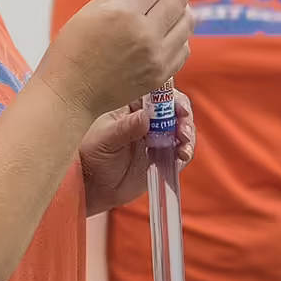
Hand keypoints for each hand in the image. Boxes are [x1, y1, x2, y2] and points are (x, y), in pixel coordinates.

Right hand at [40, 0, 190, 127]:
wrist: (71, 93)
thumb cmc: (72, 49)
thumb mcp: (90, 10)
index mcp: (125, 13)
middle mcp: (146, 35)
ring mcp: (157, 57)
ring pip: (186, 21)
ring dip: (182, 4)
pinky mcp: (161, 74)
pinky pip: (183, 46)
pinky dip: (180, 31)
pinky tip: (168, 26)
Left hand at [78, 93, 195, 216]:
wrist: (93, 186)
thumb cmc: (92, 157)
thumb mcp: (105, 140)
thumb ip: (125, 128)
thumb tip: (145, 116)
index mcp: (133, 107)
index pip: (157, 94)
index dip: (172, 98)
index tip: (179, 109)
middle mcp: (148, 120)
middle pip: (174, 110)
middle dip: (184, 118)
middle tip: (183, 131)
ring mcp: (157, 138)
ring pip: (181, 129)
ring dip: (188, 135)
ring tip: (184, 147)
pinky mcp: (163, 157)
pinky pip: (180, 151)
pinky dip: (186, 152)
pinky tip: (182, 156)